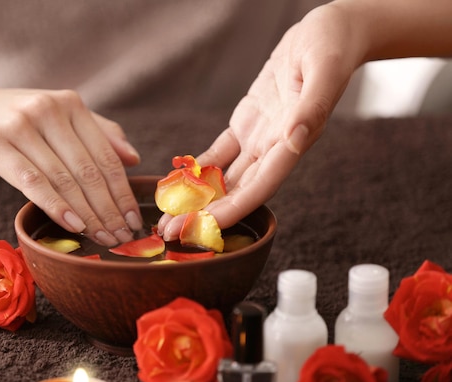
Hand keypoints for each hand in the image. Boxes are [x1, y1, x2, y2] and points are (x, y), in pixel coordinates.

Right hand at [0, 78, 142, 245]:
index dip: (123, 192)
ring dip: (88, 214)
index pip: (106, 156)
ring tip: (104, 238)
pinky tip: (73, 226)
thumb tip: (133, 158)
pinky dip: (56, 206)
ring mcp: (20, 125)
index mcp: (69, 104)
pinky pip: (33, 181)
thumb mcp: (53, 119)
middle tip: (122, 238)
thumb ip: (96, 132)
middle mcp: (48, 110)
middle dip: (110, 209)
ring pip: (64, 179)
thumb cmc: (8, 120)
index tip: (135, 221)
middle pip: (89, 170)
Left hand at [159, 3, 363, 239]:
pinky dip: (200, 168)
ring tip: (168, 215)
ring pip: (225, 177)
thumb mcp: (325, 71)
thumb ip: (311, 109)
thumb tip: (294, 141)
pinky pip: (221, 153)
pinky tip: (178, 180)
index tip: (203, 228)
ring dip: (198, 197)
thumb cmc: (333, 47)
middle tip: (171, 231)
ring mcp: (260, 137)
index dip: (232, 210)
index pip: (260, 187)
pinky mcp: (248, 123)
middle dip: (204, 214)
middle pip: (237, 191)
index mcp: (294, 142)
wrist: (331, 32)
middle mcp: (275, 148)